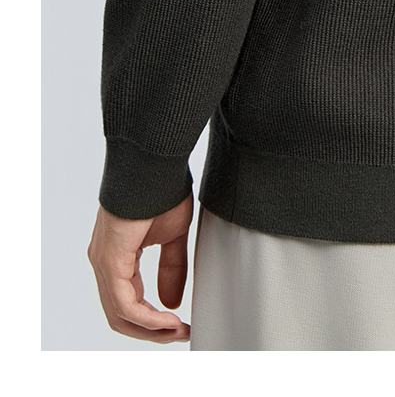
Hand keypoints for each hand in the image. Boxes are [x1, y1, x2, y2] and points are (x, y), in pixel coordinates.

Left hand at [87, 191, 192, 342]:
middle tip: (181, 335)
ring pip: (120, 313)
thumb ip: (171, 269)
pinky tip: (169, 320)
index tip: (182, 326)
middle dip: (153, 332)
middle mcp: (104, 263)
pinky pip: (124, 302)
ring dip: (152, 329)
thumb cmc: (161, 192)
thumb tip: (171, 302)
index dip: (155, 321)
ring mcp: (104, 262)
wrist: (154, 166)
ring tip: (179, 331)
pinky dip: (147, 317)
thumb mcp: (173, 238)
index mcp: (117, 257)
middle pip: (121, 315)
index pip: (128, 303)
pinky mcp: (110, 259)